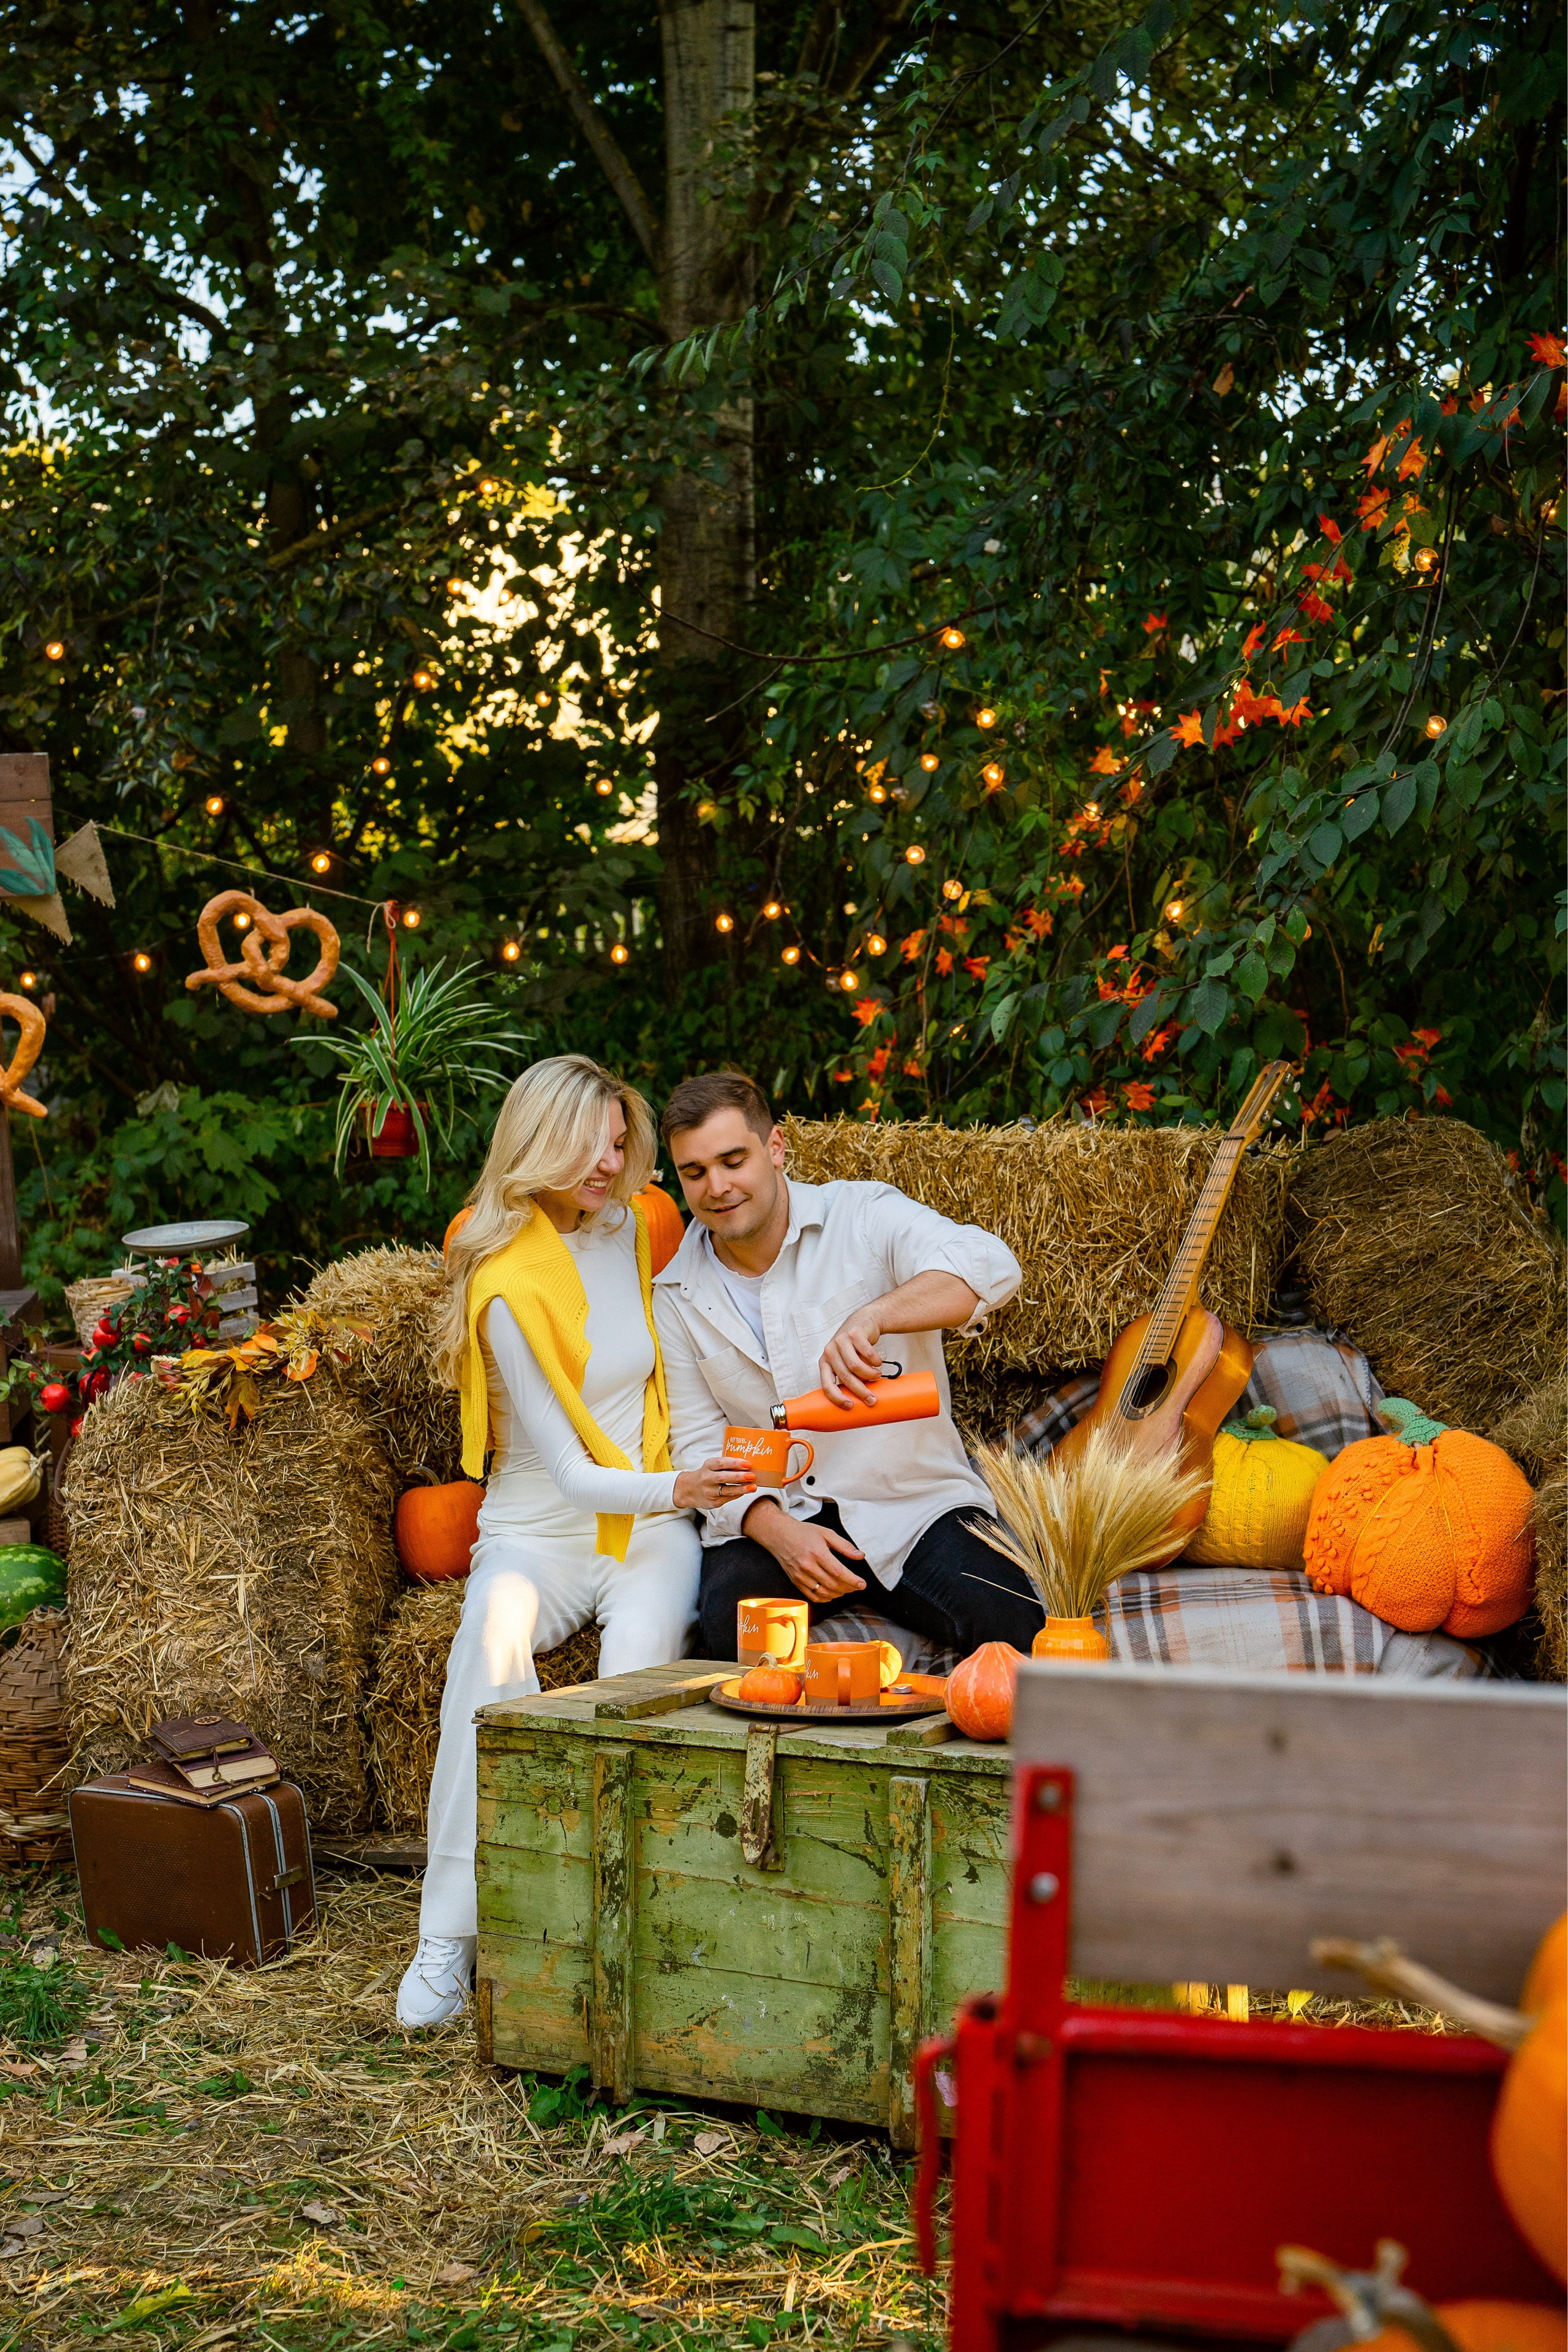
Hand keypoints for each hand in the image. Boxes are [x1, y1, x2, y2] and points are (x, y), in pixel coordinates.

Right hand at [672, 1455, 756, 1511]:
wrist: (689, 1490)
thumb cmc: (706, 1475)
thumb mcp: (711, 1466)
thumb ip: (726, 1465)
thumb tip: (747, 1465)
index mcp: (708, 1466)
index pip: (721, 1463)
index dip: (735, 1463)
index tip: (748, 1464)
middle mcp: (706, 1478)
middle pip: (723, 1477)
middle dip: (739, 1476)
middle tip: (752, 1475)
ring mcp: (709, 1491)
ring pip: (727, 1490)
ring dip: (742, 1488)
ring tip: (753, 1486)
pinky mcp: (713, 1502)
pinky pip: (728, 1498)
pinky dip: (738, 1494)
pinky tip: (746, 1491)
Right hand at [745, 1496, 866, 1601]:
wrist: (779, 1535)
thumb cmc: (803, 1532)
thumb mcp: (826, 1533)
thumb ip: (844, 1546)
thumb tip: (860, 1556)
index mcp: (817, 1553)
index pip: (839, 1572)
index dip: (853, 1581)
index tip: (862, 1584)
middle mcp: (808, 1566)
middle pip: (833, 1585)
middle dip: (848, 1588)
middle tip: (856, 1586)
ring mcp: (800, 1576)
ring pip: (824, 1593)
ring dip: (838, 1594)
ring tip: (846, 1589)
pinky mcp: (795, 1581)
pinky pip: (812, 1596)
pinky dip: (825, 1598)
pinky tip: (832, 1594)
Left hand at [819, 1307, 886, 1406]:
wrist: (864, 1322)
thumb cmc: (854, 1348)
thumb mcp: (845, 1362)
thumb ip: (846, 1376)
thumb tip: (857, 1401)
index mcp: (824, 1362)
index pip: (826, 1384)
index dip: (837, 1397)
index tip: (850, 1406)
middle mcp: (830, 1351)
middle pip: (845, 1376)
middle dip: (860, 1391)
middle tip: (872, 1399)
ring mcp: (841, 1341)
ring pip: (855, 1366)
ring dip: (869, 1374)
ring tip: (877, 1375)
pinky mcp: (854, 1333)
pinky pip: (867, 1353)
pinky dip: (875, 1360)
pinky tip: (878, 1362)